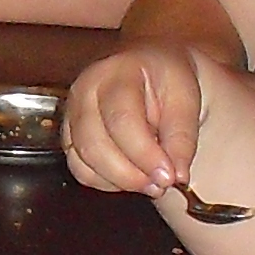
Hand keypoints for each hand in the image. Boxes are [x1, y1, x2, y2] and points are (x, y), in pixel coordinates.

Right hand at [61, 44, 207, 197]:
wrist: (150, 69)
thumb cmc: (167, 81)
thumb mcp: (186, 100)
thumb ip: (181, 138)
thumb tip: (177, 177)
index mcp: (116, 73)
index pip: (122, 120)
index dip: (144, 154)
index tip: (169, 177)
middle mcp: (85, 91)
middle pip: (94, 144)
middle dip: (130, 174)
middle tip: (161, 185)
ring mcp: (71, 114)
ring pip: (83, 162)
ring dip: (119, 181)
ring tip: (150, 182)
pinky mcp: (69, 135)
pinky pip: (80, 170)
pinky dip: (106, 182)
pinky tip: (131, 176)